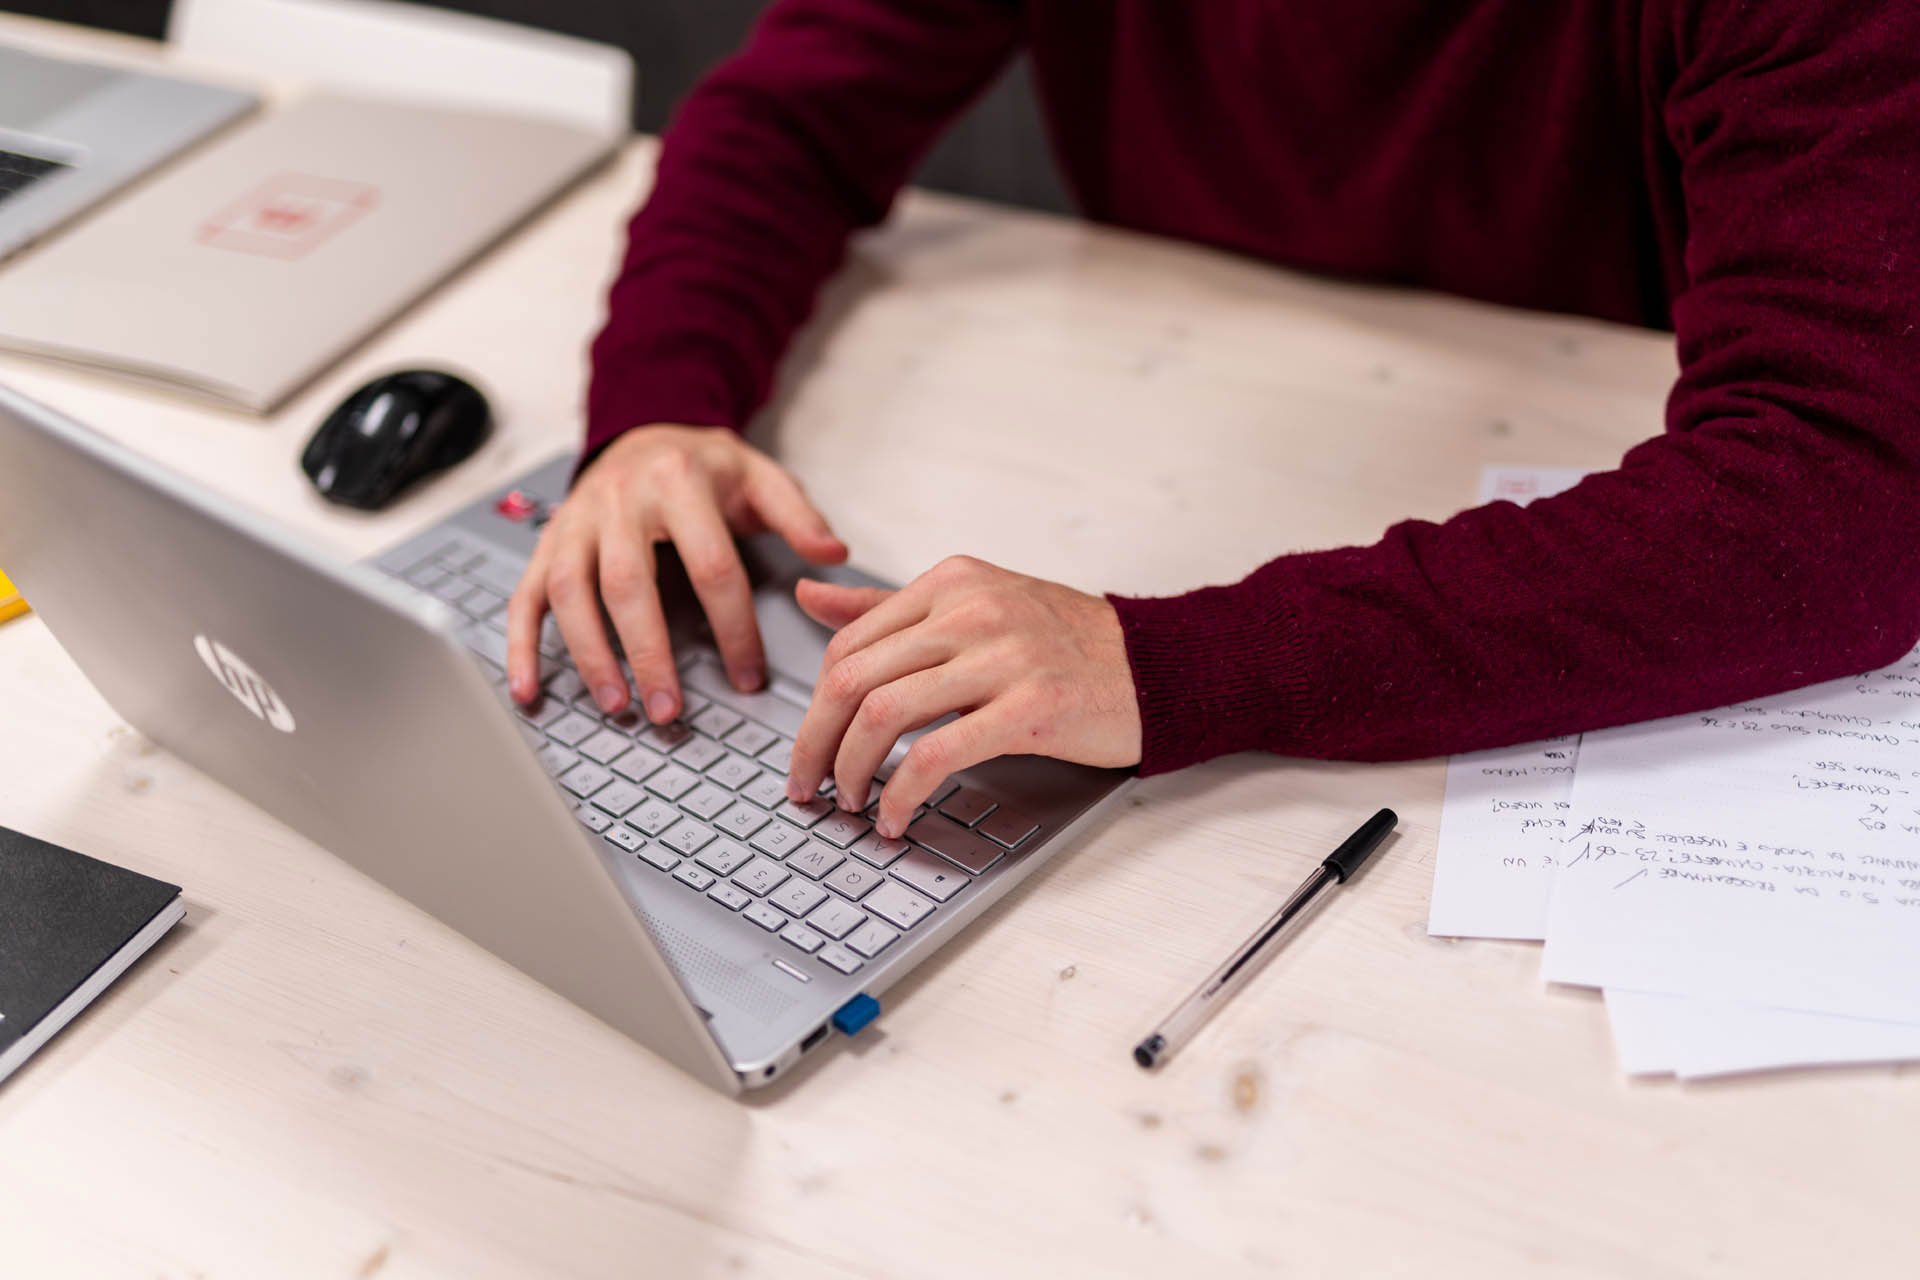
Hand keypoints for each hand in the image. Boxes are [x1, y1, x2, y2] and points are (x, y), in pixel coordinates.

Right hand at [506, 425, 846, 717]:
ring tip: (617, 707)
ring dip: (590, 656)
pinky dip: (522, 647)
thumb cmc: (703, 466)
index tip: (749, 677)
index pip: (712, 566)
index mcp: (678, 482)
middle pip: (629, 584)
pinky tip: (530, 691)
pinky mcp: (548, 544)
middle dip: (648, 653)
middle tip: (669, 711)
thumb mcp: (760, 476)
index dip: (733, 627)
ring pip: (572, 593)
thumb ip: (798, 516)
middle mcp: (618, 500)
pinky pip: (526, 596)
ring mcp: (575, 523)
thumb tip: (833, 555)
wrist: (642, 429)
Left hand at [785, 555, 1142, 837]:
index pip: (847, 642)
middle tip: (808, 786)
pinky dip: (902, 795)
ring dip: (851, 772)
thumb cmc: (1068, 643)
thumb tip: (810, 596)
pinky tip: (896, 817)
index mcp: (951, 582)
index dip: (814, 705)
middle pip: (851, 677)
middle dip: (814, 743)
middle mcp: (970, 610)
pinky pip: (935, 756)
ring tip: (852, 803)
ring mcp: (1001, 657)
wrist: (1158, 667)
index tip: (810, 747)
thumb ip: (890, 607)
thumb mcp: (976, 605)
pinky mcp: (1029, 708)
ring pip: (881, 715)